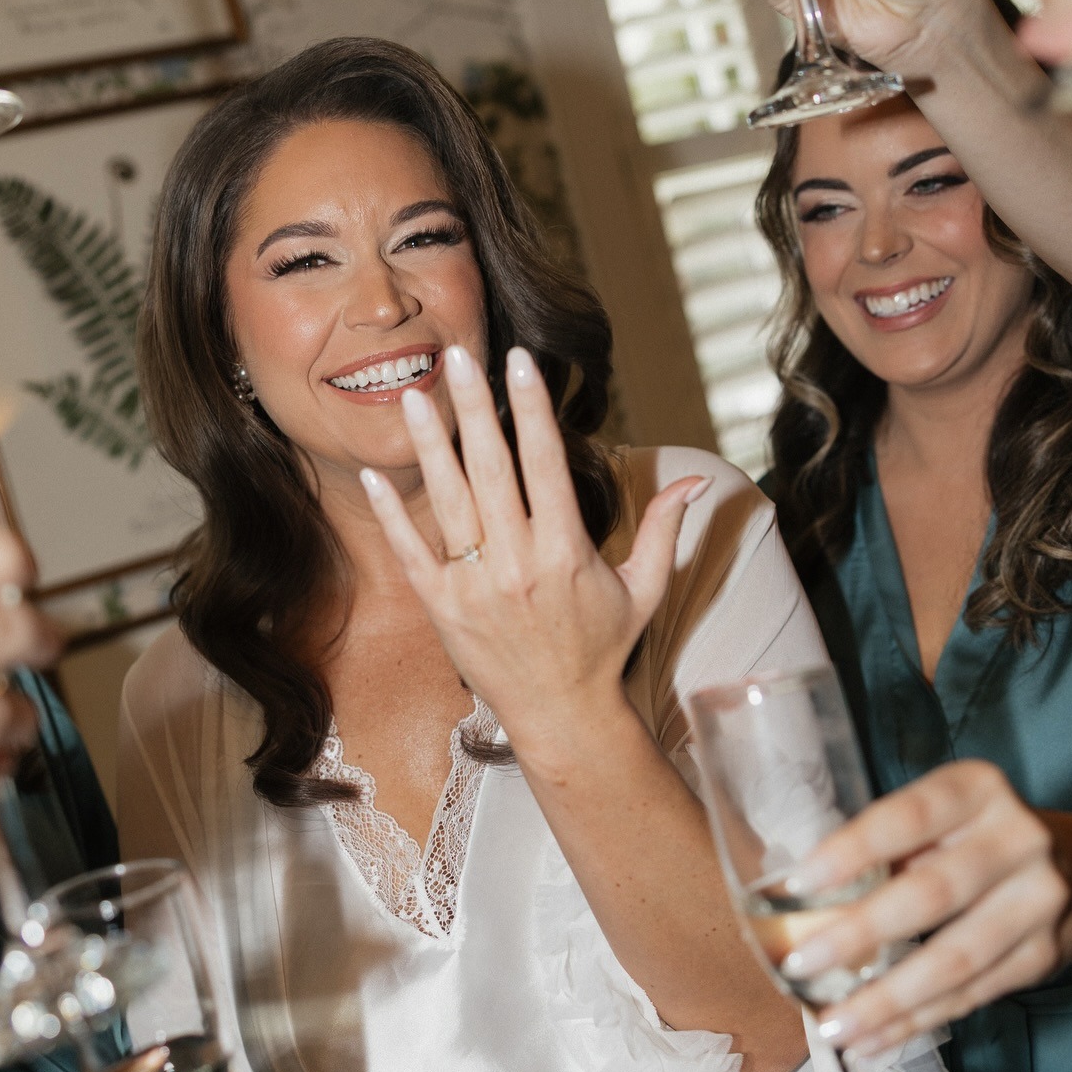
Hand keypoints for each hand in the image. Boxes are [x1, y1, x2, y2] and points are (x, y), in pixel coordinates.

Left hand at [359, 345, 703, 761]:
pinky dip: (390, 514)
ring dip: (428, 446)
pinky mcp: (442, 608)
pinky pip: (412, 552)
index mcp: (566, 551)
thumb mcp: (644, 588)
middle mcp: (518, 563)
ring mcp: (475, 586)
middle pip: (490, 469)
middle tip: (455, 355)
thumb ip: (663, 529)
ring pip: (447, 502)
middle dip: (474, 407)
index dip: (533, 409)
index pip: (546, 463)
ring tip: (412, 396)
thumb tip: (697, 481)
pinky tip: (374, 473)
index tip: (521, 362)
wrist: (561, 716)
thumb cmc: (602, 647)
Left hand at [776, 761, 1071, 1054]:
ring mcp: (1039, 901)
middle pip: (931, 894)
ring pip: (954, 959)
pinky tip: (872, 1039)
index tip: (800, 882)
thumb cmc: (975, 839)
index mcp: (977, 791)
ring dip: (886, 999)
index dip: (853, 849)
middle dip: (861, 934)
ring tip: (833, 1026)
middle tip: (802, 965)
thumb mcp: (941, 819)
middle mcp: (1018, 840)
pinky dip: (916, 1021)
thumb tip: (804, 901)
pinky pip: (972, 995)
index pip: (908, 816)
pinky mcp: (1045, 956)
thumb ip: (888, 849)